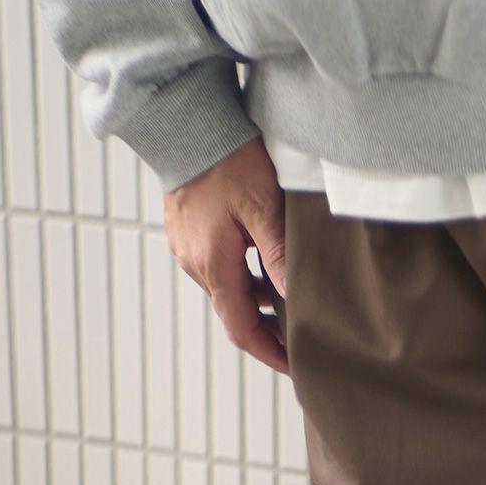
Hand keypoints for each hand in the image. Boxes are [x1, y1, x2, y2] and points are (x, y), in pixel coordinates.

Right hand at [164, 137, 288, 375]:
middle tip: (302, 338)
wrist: (184, 118)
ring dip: (257, 301)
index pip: (241, 329)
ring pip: (228, 289)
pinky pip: (218, 266)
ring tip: (291, 302)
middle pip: (234, 313)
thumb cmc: (226, 156)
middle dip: (268, 330)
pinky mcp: (187, 231)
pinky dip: (243, 276)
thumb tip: (297, 298)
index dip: (270, 352)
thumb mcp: (263, 207)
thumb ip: (279, 255)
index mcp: (212, 264)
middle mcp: (194, 262)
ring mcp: (187, 247)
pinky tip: (266, 266)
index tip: (294, 366)